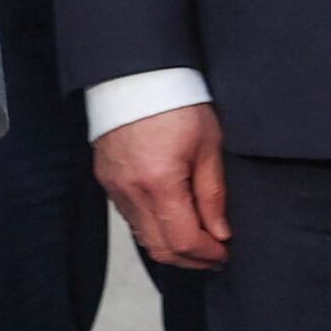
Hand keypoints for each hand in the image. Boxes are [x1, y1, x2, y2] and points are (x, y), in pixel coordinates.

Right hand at [96, 103, 228, 271]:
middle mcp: (130, 190)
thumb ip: (213, 194)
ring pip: (142, 237)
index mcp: (159, 182)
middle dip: (190, 259)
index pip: (184, 241)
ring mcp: (114, 186)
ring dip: (171, 246)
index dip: (208, 254)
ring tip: (197, 240)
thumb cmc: (174, 99)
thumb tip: (219, 232)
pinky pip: (130, 217)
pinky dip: (153, 227)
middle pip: (160, 248)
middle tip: (213, 256)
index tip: (225, 253)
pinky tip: (172, 218)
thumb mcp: (208, 144)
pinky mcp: (106, 179)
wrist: (135, 71)